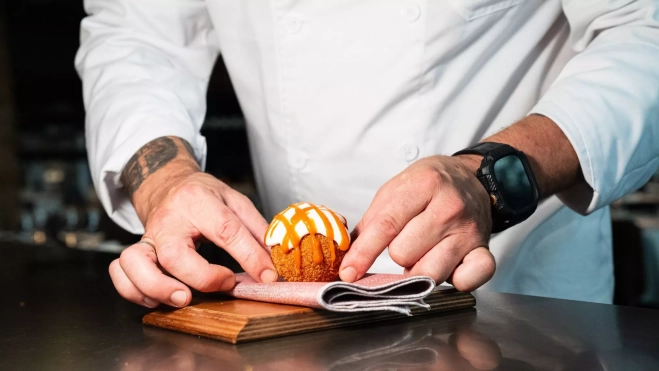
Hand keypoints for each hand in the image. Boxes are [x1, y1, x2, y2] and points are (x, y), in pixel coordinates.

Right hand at [109, 137, 276, 307]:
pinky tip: (158, 297)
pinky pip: (121, 272)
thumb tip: (274, 260)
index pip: (225, 229)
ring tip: (183, 298)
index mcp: (198, 201)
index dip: (249, 256)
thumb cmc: (202, 195)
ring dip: (157, 288)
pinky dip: (134, 290)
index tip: (267, 276)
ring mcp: (148, 236)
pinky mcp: (137, 251)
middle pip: (173, 254)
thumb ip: (255, 229)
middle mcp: (168, 220)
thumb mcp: (235, 200)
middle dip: (200, 277)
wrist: (167, 184)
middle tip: (225, 284)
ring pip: (135, 263)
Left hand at [339, 155, 495, 290]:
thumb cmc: (426, 186)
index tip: (349, 272)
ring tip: (423, 253)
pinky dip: (455, 281)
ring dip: (419, 269)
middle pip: (404, 254)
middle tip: (407, 240)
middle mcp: (450, 207)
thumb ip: (370, 223)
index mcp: (424, 185)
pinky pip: (469, 280)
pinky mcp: (485, 250)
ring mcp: (469, 230)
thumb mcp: (394, 191)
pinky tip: (447, 269)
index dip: (363, 253)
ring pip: (429, 272)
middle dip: (397, 253)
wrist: (470, 177)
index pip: (386, 226)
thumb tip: (347, 256)